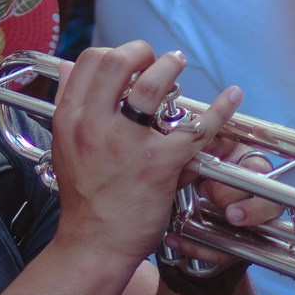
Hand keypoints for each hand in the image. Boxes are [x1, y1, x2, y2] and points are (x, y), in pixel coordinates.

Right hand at [47, 39, 244, 270]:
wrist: (94, 243)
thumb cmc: (84, 198)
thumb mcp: (63, 144)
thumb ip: (66, 102)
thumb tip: (69, 65)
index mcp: (71, 118)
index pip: (90, 61)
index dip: (114, 52)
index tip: (130, 62)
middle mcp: (94, 124)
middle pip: (118, 63)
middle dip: (141, 51)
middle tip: (157, 59)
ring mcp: (127, 144)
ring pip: (152, 85)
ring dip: (170, 68)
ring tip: (179, 65)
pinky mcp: (157, 164)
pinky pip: (193, 128)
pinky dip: (218, 110)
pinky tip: (232, 96)